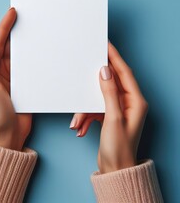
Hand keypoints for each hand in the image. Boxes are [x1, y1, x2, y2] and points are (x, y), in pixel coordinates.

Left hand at [0, 8, 31, 150]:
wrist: (10, 133)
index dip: (4, 27)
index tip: (12, 13)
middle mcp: (4, 70)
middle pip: (9, 45)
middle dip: (16, 29)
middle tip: (25, 15)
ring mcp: (16, 76)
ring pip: (21, 54)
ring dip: (27, 41)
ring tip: (35, 28)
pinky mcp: (27, 83)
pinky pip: (31, 66)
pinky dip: (36, 57)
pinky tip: (42, 50)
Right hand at [70, 42, 147, 172]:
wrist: (115, 169)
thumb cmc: (119, 147)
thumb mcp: (113, 118)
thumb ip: (109, 93)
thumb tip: (105, 72)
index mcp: (135, 101)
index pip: (124, 72)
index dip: (115, 57)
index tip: (106, 45)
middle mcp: (128, 103)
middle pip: (111, 83)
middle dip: (95, 81)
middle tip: (86, 68)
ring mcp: (118, 109)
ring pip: (98, 98)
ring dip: (86, 109)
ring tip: (78, 122)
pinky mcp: (109, 116)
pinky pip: (95, 109)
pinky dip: (86, 117)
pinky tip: (80, 127)